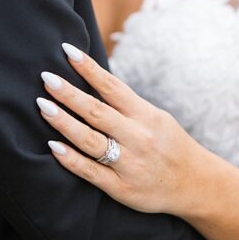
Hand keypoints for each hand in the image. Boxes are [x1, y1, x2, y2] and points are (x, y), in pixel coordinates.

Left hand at [36, 43, 199, 215]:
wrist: (196, 184)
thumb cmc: (170, 146)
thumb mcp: (157, 119)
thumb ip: (128, 106)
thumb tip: (96, 84)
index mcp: (146, 115)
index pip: (113, 87)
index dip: (89, 69)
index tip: (68, 51)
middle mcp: (137, 136)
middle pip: (97, 111)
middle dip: (69, 94)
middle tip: (45, 77)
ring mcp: (129, 163)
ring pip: (90, 140)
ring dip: (64, 122)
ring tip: (42, 106)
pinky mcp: (121, 188)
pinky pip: (91, 172)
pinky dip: (71, 159)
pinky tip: (53, 147)